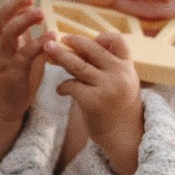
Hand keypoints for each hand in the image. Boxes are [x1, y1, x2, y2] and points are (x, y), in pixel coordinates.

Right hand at [0, 0, 52, 161]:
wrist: (5, 107)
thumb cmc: (19, 80)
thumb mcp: (27, 58)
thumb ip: (34, 41)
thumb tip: (48, 25)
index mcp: (7, 43)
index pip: (4, 17)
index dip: (14, 5)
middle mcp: (4, 49)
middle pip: (2, 22)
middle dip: (16, 7)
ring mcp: (7, 61)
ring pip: (9, 36)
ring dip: (24, 22)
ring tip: (41, 13)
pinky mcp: (14, 75)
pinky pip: (24, 57)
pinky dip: (38, 45)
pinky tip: (51, 39)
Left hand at [44, 30, 143, 174]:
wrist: (122, 136)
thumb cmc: (116, 107)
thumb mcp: (121, 83)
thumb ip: (107, 66)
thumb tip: (80, 46)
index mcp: (127, 68)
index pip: (118, 41)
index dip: (103, 37)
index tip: (91, 41)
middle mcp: (119, 75)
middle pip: (92, 50)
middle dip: (73, 42)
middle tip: (56, 39)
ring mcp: (106, 88)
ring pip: (78, 65)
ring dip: (60, 56)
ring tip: (47, 49)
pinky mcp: (93, 101)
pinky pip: (71, 85)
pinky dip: (62, 86)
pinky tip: (60, 90)